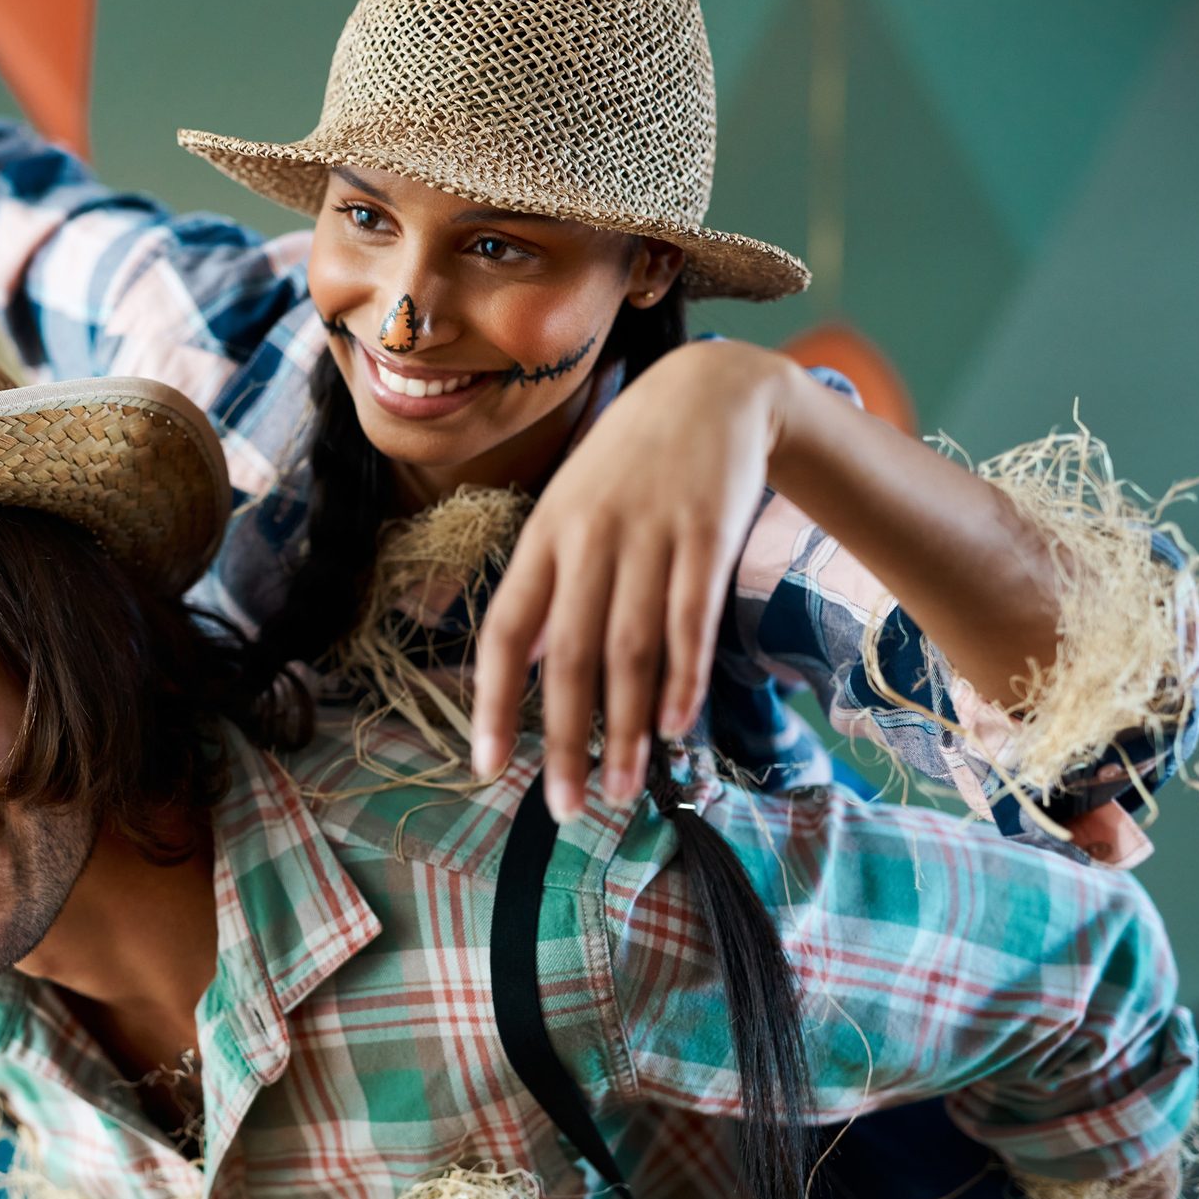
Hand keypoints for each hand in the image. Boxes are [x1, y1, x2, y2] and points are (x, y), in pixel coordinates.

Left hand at [470, 340, 793, 818]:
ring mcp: (648, 536)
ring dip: (624, 728)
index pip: (504, 631)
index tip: (486, 766)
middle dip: (563, 740)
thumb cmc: (629, 464)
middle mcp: (587, 540)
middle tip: (566, 807)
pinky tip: (673, 726)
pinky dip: (681, 677)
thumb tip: (527, 667)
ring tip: (620, 788)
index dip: (491, 701)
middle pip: (569, 656)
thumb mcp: (569, 513)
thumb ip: (548, 590)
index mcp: (543, 540)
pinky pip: (689, 618)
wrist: (711, 391)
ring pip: (630, 649)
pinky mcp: (706, 534)